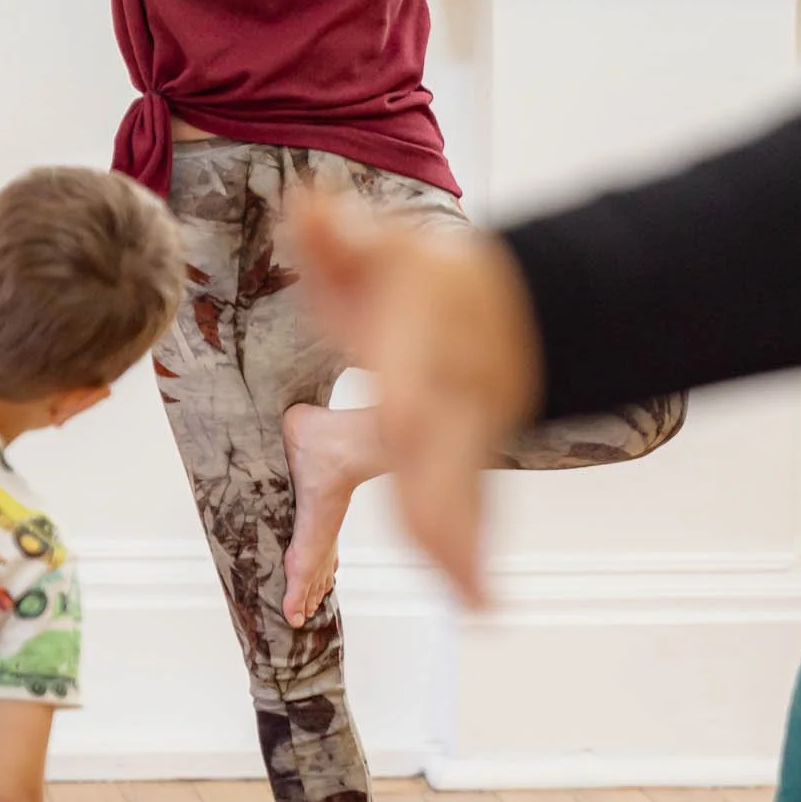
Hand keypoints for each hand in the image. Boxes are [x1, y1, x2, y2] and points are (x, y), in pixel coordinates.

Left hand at [294, 191, 541, 606]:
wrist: (498, 304)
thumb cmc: (420, 279)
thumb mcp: (377, 248)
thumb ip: (334, 234)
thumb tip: (302, 199)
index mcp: (419, 350)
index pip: (409, 377)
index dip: (401, 394)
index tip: (395, 416)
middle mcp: (449, 400)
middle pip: (447, 459)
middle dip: (444, 506)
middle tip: (449, 554)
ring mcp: (465, 438)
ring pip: (464, 498)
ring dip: (463, 549)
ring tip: (477, 602)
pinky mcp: (466, 464)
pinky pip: (469, 515)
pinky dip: (470, 557)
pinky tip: (479, 602)